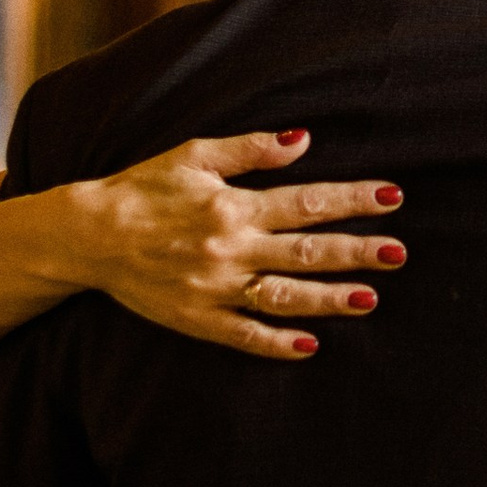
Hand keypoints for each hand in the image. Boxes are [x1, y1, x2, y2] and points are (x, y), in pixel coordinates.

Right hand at [66, 134, 407, 359]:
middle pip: (306, 250)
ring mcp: (215, 288)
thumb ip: (251, 150)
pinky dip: (276, 343)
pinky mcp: (196, 319)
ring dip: (329, 299)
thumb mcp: (194, 154)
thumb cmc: (142, 188)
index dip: (353, 200)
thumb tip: (303, 140)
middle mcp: (230, 247)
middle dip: (356, 251)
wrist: (88, 235)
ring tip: (369, 299)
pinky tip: (310, 346)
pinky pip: (243, 335)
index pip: (308, 202)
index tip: (392, 198)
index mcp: (234, 204)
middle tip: (397, 253)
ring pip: (284, 296)